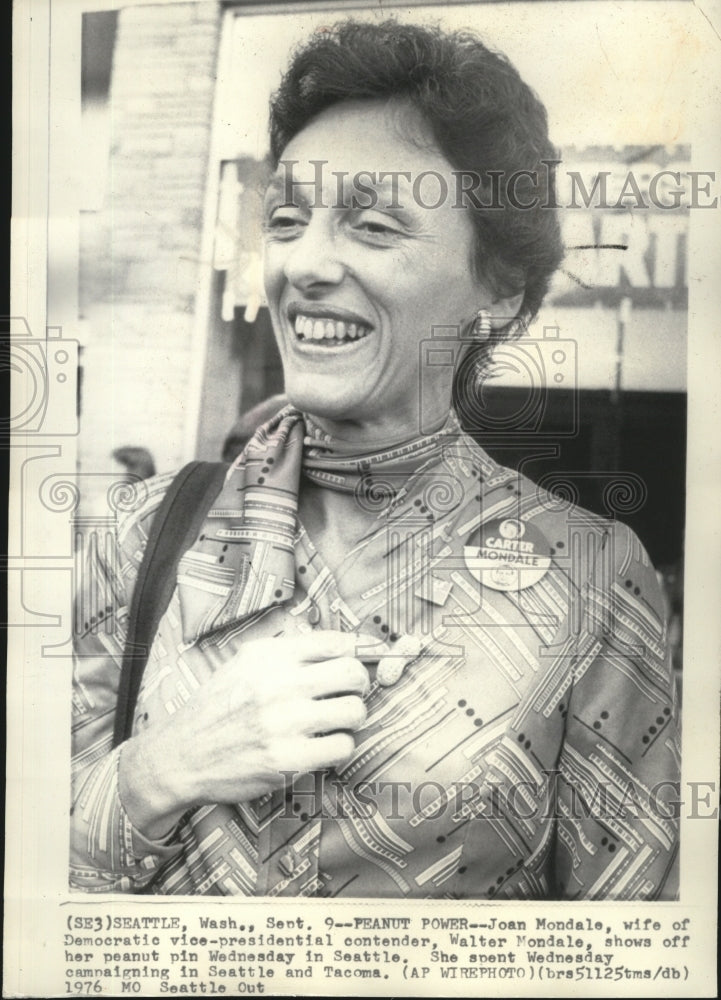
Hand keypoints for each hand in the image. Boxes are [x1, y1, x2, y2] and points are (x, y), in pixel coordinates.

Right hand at [118, 630, 383, 838]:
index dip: (355, 652)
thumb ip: (285, 650)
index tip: (354, 662)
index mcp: (270, 656)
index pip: (336, 642)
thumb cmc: (218, 707)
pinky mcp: (289, 760)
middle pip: (354, 673)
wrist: (182, 754)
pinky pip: (343, 746)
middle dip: (360, 684)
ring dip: (352, 717)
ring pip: (355, 711)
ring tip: (337, 721)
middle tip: (350, 693)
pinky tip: (323, 745)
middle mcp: (279, 684)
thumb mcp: (244, 663)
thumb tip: (335, 643)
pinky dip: (339, 746)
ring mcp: (285, 723)